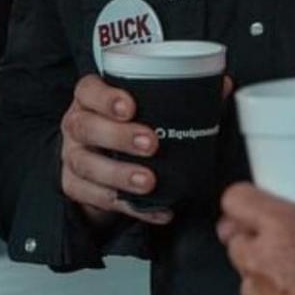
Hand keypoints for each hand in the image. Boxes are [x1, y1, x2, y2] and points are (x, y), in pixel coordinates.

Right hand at [60, 73, 172, 226]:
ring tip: (149, 181)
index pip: (89, 90)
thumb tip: (222, 86)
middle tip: (151, 144)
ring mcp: (72, 157)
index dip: (106, 97)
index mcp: (90, 99)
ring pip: (86, 165)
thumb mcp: (145, 107)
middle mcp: (76, 125)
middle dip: (118, 136)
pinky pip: (97, 199)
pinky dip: (130, 206)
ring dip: (120, 174)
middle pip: (85, 127)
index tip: (131, 107)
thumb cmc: (127, 128)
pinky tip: (157, 209)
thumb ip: (181, 95)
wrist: (101, 167)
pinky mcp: (75, 188)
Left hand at [217, 183, 294, 294]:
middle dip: (251, 241)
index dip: (242, 199)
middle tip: (276, 240)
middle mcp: (265, 264)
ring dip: (263, 281)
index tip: (252, 201)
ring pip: (247, 285)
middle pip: (235, 243)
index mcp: (282, 229)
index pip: (236, 200)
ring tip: (292, 279)